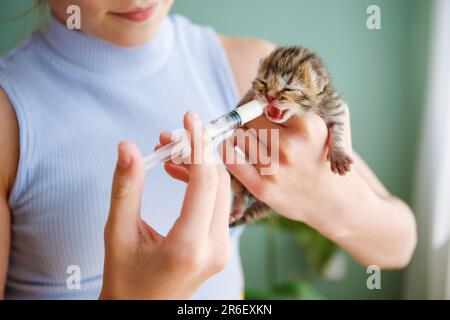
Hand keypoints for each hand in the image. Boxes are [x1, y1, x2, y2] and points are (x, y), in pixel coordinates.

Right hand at [100, 111, 230, 298]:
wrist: (141, 310)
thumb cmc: (125, 278)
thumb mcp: (118, 232)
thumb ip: (125, 188)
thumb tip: (127, 147)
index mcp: (188, 246)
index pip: (205, 182)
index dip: (198, 144)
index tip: (189, 118)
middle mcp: (214, 248)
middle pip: (219, 182)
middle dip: (198, 151)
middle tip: (169, 136)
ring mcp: (222, 249)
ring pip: (222, 190)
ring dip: (200, 165)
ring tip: (168, 153)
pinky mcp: (221, 246)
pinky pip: (218, 203)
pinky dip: (202, 182)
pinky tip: (178, 172)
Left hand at [219, 106, 415, 267]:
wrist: (332, 201)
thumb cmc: (320, 158)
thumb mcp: (319, 128)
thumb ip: (292, 110)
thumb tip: (254, 98)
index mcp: (307, 126)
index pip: (266, 103)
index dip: (260, 106)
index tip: (261, 113)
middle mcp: (289, 147)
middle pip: (250, 119)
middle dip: (250, 122)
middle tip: (257, 131)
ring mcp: (275, 169)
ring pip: (239, 136)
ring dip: (241, 137)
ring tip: (253, 144)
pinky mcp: (262, 188)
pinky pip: (230, 158)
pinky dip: (227, 149)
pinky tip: (233, 149)